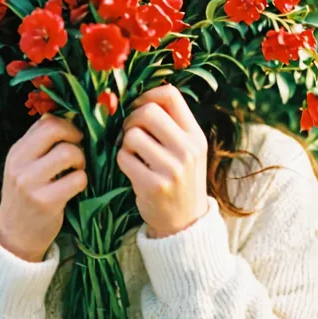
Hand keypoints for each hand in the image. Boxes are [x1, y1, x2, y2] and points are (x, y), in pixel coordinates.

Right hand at [0, 114, 86, 261]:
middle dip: (75, 137)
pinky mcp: (46, 202)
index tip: (73, 137)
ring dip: (81, 160)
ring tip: (76, 170)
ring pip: (69, 153)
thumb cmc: (26, 195)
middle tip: (77, 150)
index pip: (46, 121)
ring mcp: (31, 183)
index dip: (67, 124)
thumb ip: (40, 142)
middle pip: (56, 130)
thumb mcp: (24, 165)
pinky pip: (78, 179)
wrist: (15, 235)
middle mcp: (20, 164)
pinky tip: (74, 187)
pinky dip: (82, 180)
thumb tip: (64, 115)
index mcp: (16, 151)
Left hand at [116, 83, 208, 238]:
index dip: (148, 95)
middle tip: (131, 132)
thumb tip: (141, 97)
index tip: (140, 107)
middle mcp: (187, 150)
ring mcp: (172, 168)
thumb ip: (172, 125)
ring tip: (134, 153)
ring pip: (132, 134)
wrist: (186, 223)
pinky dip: (122, 160)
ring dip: (125, 142)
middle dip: (132, 118)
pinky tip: (132, 169)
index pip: (171, 95)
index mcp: (195, 136)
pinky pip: (123, 157)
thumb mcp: (188, 150)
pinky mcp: (153, 185)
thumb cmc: (181, 179)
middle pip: (148, 111)